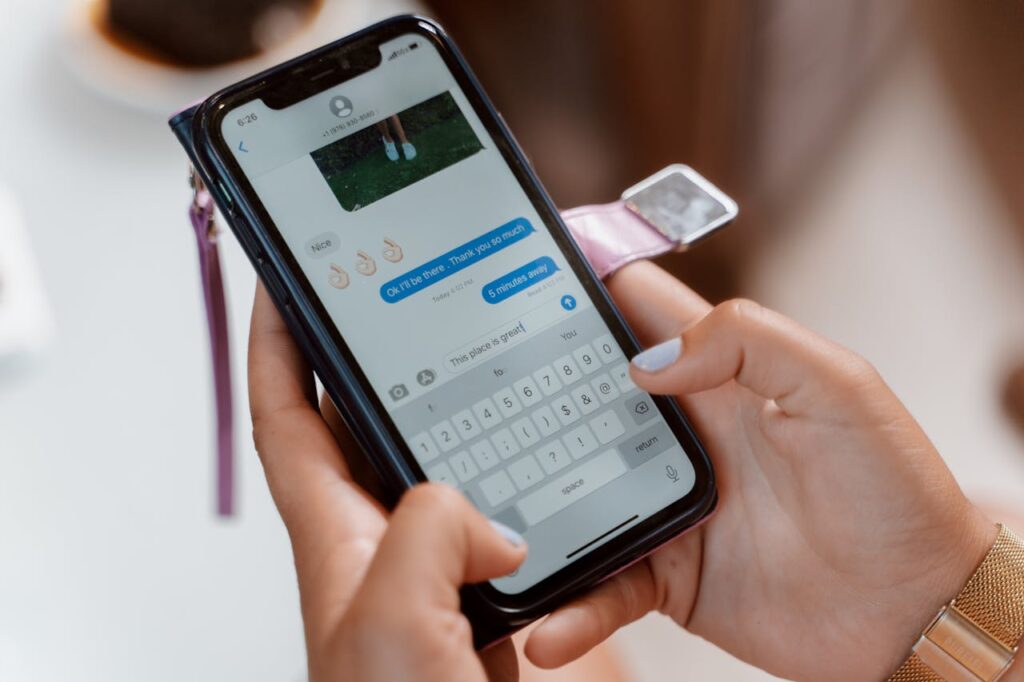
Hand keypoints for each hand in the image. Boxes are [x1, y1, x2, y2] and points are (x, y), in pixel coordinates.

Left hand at [248, 285, 524, 681]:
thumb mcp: (392, 617)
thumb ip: (426, 529)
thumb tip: (487, 514)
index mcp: (338, 539)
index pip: (286, 419)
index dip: (279, 345)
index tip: (286, 284)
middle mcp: (381, 548)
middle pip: (371, 432)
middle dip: (385, 364)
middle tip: (416, 305)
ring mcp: (436, 575)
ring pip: (448, 475)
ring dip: (471, 428)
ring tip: (504, 376)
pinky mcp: (488, 604)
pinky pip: (505, 524)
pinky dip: (529, 492)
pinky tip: (563, 479)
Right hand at [525, 261, 995, 680]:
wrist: (912, 611)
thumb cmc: (894, 494)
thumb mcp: (839, 388)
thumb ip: (749, 341)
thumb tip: (648, 361)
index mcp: (718, 377)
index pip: (634, 311)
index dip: (580, 287)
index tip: (517, 278)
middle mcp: (679, 435)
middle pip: (581, 398)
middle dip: (526, 392)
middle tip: (467, 396)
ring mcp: (664, 505)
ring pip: (572, 491)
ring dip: (531, 503)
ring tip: (485, 519)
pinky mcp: (665, 575)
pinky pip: (603, 585)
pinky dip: (572, 606)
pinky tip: (549, 623)